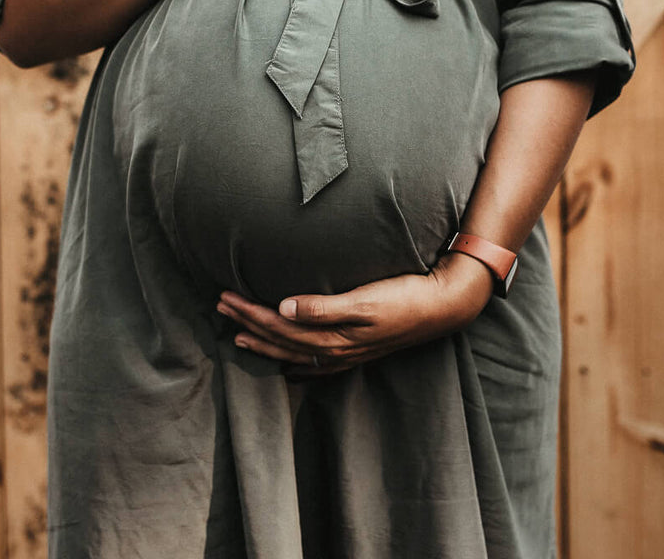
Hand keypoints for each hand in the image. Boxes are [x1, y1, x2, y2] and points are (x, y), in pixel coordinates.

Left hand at [215, 252, 494, 377]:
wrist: (443, 307)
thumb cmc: (404, 297)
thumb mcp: (365, 299)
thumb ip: (323, 307)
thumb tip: (284, 307)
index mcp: (333, 336)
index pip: (278, 326)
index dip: (249, 312)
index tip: (225, 297)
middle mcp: (335, 350)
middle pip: (280, 339)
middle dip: (248, 324)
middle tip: (221, 306)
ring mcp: (347, 354)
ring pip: (293, 352)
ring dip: (264, 342)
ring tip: (238, 334)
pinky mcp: (358, 351)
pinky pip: (316, 364)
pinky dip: (296, 363)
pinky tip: (287, 366)